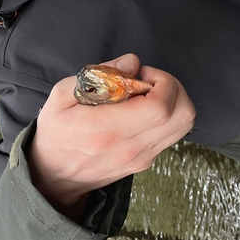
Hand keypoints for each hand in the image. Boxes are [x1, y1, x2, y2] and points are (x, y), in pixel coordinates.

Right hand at [27, 53, 195, 218]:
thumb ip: (96, 75)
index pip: (159, 107)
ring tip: (146, 94)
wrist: (54, 177)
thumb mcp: (61, 96)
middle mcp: (130, 148)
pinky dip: (168, 115)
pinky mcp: (146, 161)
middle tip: (148, 80)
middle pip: (183, 115)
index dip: (162, 82)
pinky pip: (173, 133)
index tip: (142, 73)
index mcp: (106, 130)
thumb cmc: (56, 133)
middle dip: (173, 87)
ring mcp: (141, 158)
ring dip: (174, 100)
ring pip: (184, 125)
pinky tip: (143, 109)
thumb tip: (132, 63)